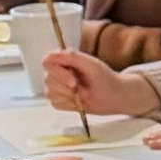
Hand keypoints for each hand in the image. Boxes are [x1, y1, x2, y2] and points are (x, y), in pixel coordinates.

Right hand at [43, 49, 158, 117]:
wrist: (113, 97)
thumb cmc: (104, 78)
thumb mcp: (91, 64)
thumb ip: (72, 57)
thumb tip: (51, 54)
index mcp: (64, 60)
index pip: (47, 62)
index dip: (57, 71)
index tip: (73, 80)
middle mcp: (58, 72)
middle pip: (48, 78)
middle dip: (65, 86)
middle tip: (81, 88)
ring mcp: (57, 87)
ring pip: (50, 92)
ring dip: (68, 96)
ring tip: (82, 94)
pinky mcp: (59, 100)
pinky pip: (55, 103)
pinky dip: (68, 104)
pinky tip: (79, 102)